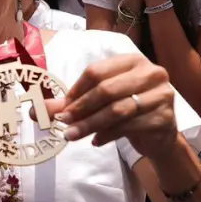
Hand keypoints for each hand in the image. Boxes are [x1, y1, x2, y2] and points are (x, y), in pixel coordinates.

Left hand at [46, 54, 177, 159]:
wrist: (160, 136)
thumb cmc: (128, 112)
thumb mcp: (101, 103)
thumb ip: (72, 103)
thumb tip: (36, 111)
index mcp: (132, 61)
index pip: (97, 71)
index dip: (76, 90)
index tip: (61, 107)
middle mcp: (151, 73)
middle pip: (106, 89)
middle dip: (81, 108)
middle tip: (62, 123)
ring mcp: (161, 95)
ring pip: (117, 109)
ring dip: (90, 124)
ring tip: (71, 136)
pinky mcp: (164, 118)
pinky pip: (129, 126)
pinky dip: (107, 134)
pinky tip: (95, 141)